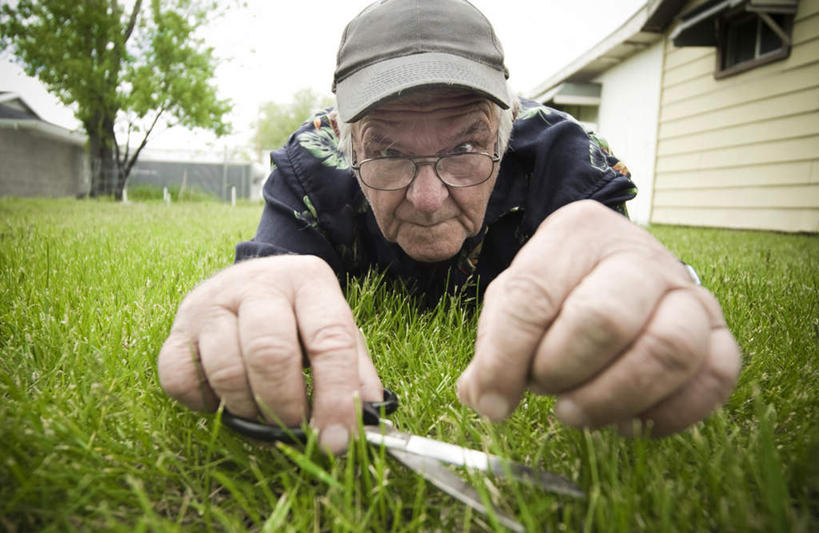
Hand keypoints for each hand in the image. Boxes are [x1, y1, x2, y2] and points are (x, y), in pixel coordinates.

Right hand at [158, 255, 382, 451]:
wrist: (251, 281)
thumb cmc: (300, 316)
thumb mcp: (335, 328)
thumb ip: (356, 371)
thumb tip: (369, 423)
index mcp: (308, 280)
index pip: (329, 340)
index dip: (337, 396)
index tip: (338, 440)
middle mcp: (258, 283)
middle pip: (271, 353)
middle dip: (287, 407)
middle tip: (296, 432)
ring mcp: (211, 303)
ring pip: (226, 369)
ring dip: (248, 410)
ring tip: (265, 420)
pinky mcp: (177, 329)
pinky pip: (180, 378)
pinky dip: (203, 404)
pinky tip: (225, 402)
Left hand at [457, 200, 740, 435]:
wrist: (620, 268)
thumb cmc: (561, 287)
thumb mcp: (516, 298)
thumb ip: (495, 344)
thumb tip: (482, 397)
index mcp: (578, 232)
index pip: (533, 296)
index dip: (506, 359)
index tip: (492, 402)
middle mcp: (639, 255)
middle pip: (606, 319)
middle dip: (564, 371)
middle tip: (546, 391)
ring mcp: (687, 292)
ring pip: (669, 350)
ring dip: (614, 398)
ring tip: (579, 412)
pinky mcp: (718, 331)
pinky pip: (715, 377)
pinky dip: (669, 414)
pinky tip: (627, 422)